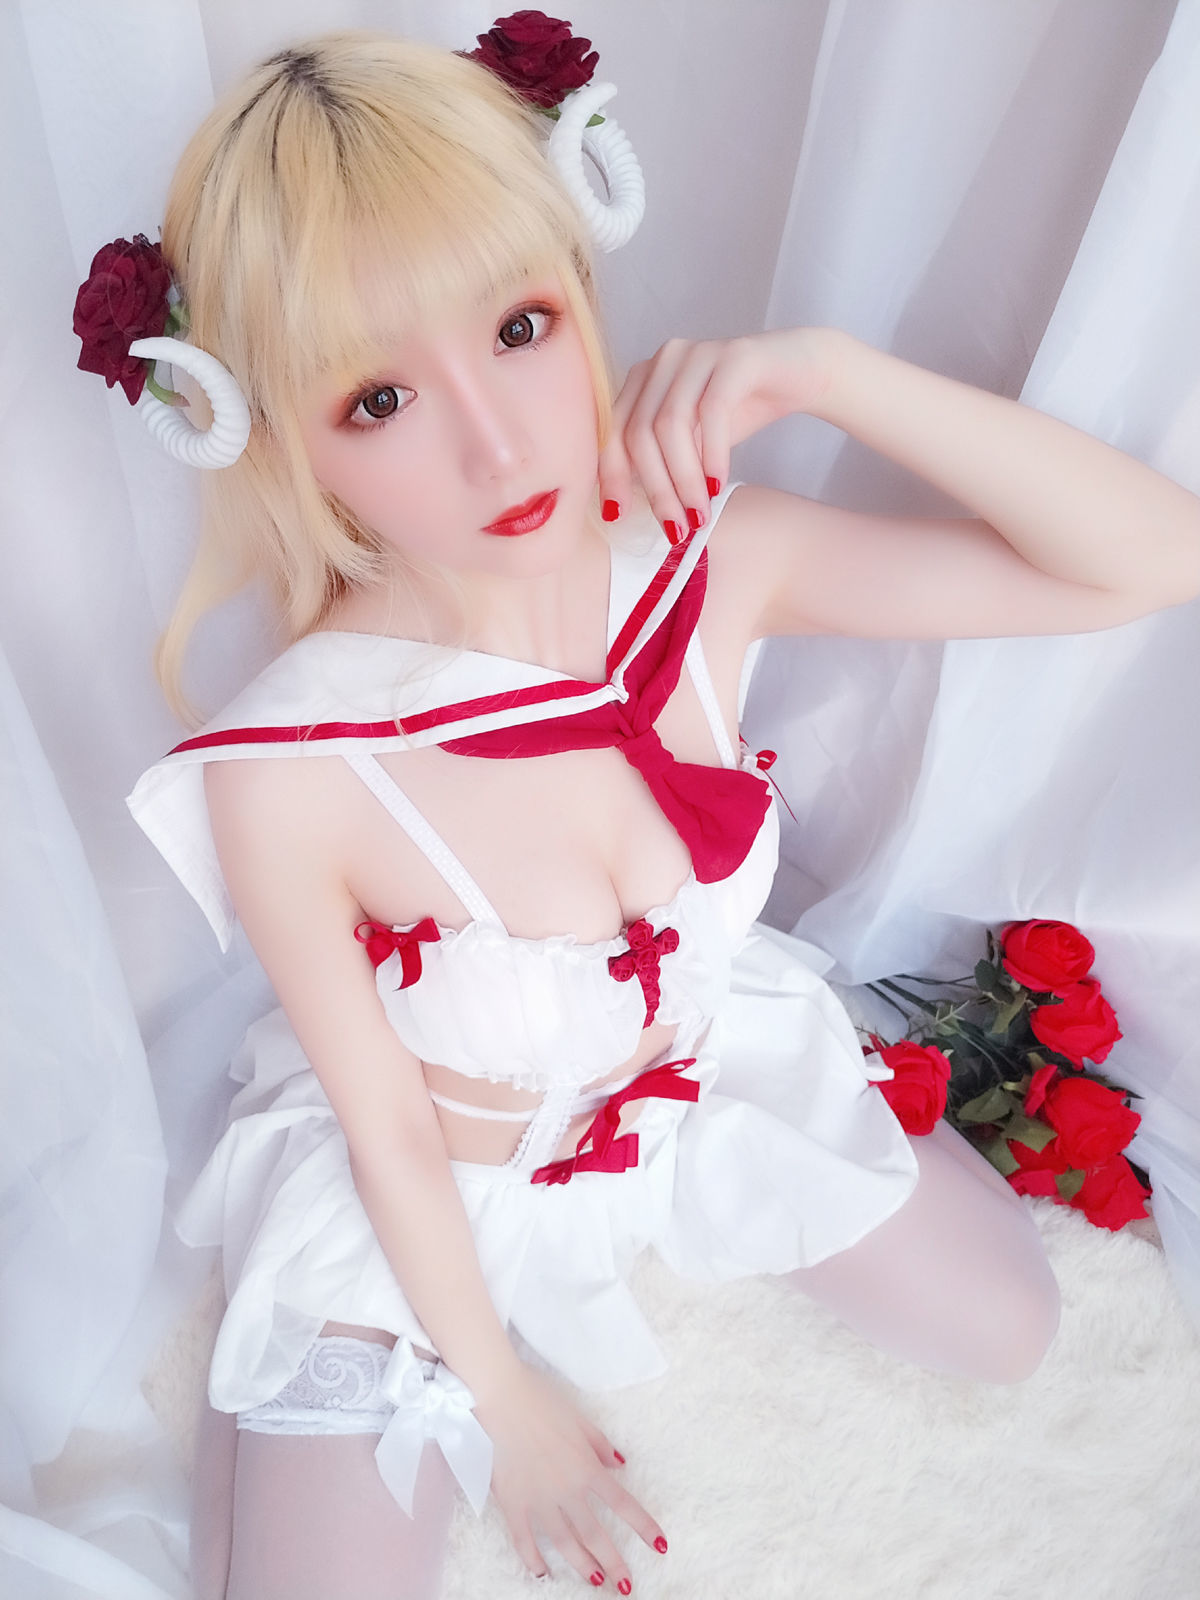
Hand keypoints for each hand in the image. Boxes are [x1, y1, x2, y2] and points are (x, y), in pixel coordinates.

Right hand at [476, 1363, 665, 1588]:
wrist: (500, 1395)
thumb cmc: (540, 1399)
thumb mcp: (579, 1418)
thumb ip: (600, 1445)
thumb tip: (620, 1464)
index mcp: (586, 1467)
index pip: (623, 1504)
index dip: (644, 1527)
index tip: (661, 1546)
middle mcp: (566, 1489)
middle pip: (596, 1535)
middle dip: (615, 1563)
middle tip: (626, 1587)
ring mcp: (538, 1500)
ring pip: (564, 1543)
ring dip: (582, 1566)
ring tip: (595, 1582)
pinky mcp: (512, 1503)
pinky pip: (524, 1540)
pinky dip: (532, 1559)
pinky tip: (542, 1572)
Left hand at [599, 326, 835, 541]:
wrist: (804, 372)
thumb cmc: (741, 408)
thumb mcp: (691, 437)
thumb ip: (657, 459)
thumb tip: (624, 508)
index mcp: (644, 377)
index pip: (613, 429)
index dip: (612, 475)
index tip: (618, 516)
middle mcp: (664, 359)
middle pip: (639, 432)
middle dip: (656, 488)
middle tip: (676, 528)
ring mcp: (698, 354)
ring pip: (671, 424)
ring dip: (683, 479)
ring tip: (699, 513)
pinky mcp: (736, 357)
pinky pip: (712, 410)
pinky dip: (712, 454)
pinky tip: (718, 484)